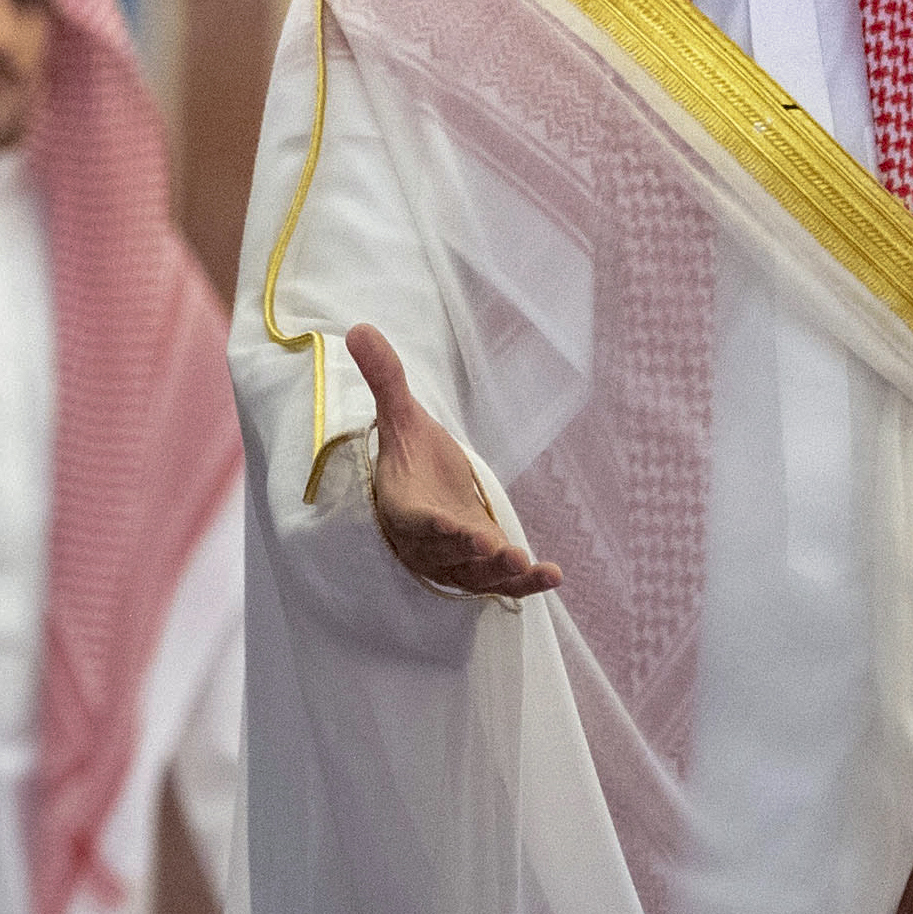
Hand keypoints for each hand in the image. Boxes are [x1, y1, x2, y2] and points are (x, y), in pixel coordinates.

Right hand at [345, 325, 560, 598]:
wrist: (425, 490)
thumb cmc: (412, 457)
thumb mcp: (402, 416)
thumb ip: (385, 379)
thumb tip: (359, 328)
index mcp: (404, 506)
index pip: (415, 520)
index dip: (433, 527)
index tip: (455, 526)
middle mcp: (427, 542)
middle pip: (447, 554)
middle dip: (472, 553)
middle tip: (497, 549)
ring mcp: (455, 561)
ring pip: (474, 574)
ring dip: (500, 572)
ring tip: (527, 563)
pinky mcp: (480, 570)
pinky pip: (501, 583)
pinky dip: (526, 584)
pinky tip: (554, 574)